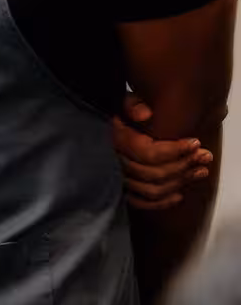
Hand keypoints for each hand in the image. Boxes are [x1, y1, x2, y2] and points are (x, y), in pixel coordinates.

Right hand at [114, 92, 210, 210]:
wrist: (100, 129)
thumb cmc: (117, 115)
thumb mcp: (122, 102)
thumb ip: (132, 104)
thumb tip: (145, 114)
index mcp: (117, 141)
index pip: (148, 153)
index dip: (175, 151)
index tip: (195, 143)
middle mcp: (116, 163)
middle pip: (154, 173)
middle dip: (184, 166)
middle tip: (204, 157)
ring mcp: (118, 179)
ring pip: (152, 190)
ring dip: (179, 182)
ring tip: (200, 172)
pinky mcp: (121, 190)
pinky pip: (140, 202)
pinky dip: (161, 202)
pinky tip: (179, 195)